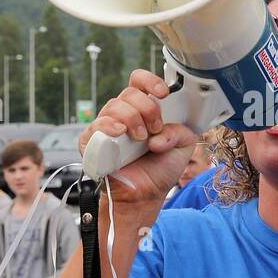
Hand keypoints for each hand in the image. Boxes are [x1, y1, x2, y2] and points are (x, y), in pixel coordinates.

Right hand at [79, 70, 196, 207]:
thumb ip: (182, 131)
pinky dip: (107, 125)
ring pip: (113, 106)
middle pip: (129, 93)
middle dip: (147, 108)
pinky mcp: (93, 143)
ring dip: (132, 119)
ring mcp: (107, 128)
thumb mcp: (184, 147)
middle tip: (154, 129)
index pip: (140, 82)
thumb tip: (160, 134)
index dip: (150, 81)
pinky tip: (119, 132)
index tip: (163, 93)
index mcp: (143, 111)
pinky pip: (94, 126)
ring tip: (141, 139)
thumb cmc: (159, 170)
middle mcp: (124, 115)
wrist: (146, 196)